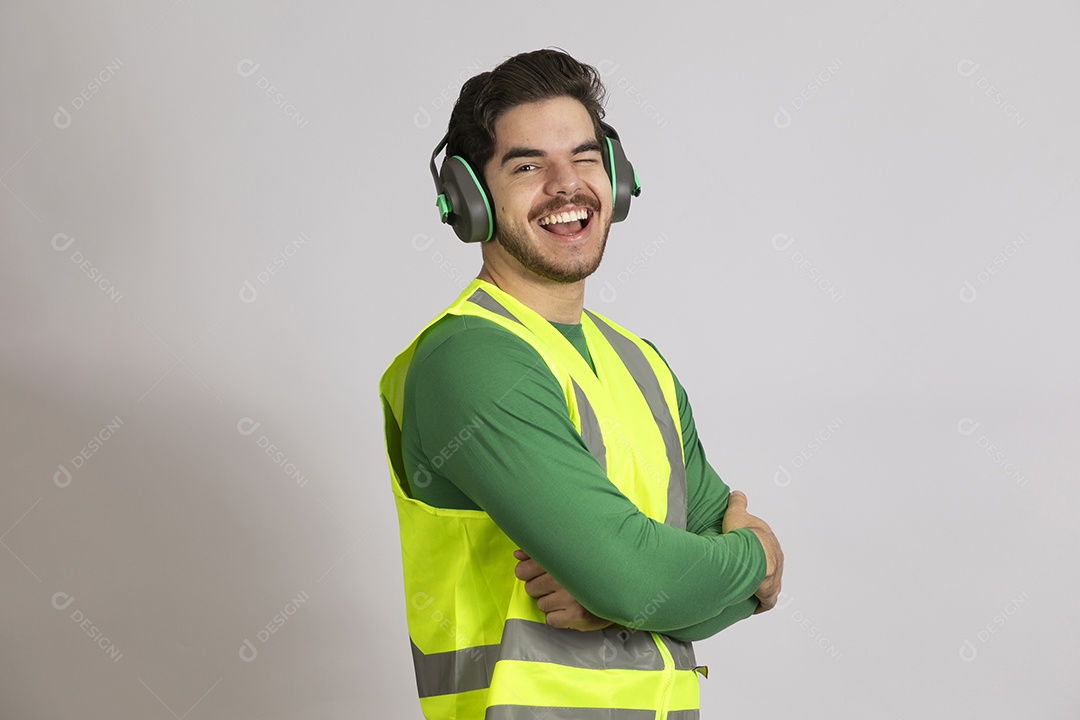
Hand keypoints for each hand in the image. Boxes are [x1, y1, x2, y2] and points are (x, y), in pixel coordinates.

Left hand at [513, 550, 612, 630]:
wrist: (618, 586)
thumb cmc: (587, 571)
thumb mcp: (564, 557)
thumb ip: (538, 554)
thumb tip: (516, 555)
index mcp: (558, 559)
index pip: (523, 569)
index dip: (527, 574)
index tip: (540, 574)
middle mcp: (562, 576)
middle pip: (530, 588)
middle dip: (540, 589)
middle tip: (558, 586)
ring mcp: (569, 596)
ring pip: (541, 604)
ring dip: (551, 603)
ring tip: (568, 596)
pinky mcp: (575, 615)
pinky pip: (550, 620)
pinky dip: (558, 617)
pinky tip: (570, 609)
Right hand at [722, 490, 783, 613]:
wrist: (751, 554)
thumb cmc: (743, 534)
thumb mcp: (737, 512)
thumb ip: (738, 503)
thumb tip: (737, 494)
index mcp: (768, 540)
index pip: (763, 545)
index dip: (752, 549)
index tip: (742, 553)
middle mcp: (776, 558)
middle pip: (768, 565)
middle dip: (758, 569)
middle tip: (742, 573)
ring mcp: (775, 576)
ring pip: (770, 583)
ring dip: (759, 587)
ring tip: (744, 590)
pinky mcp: (770, 592)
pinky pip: (766, 601)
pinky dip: (759, 604)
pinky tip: (750, 606)